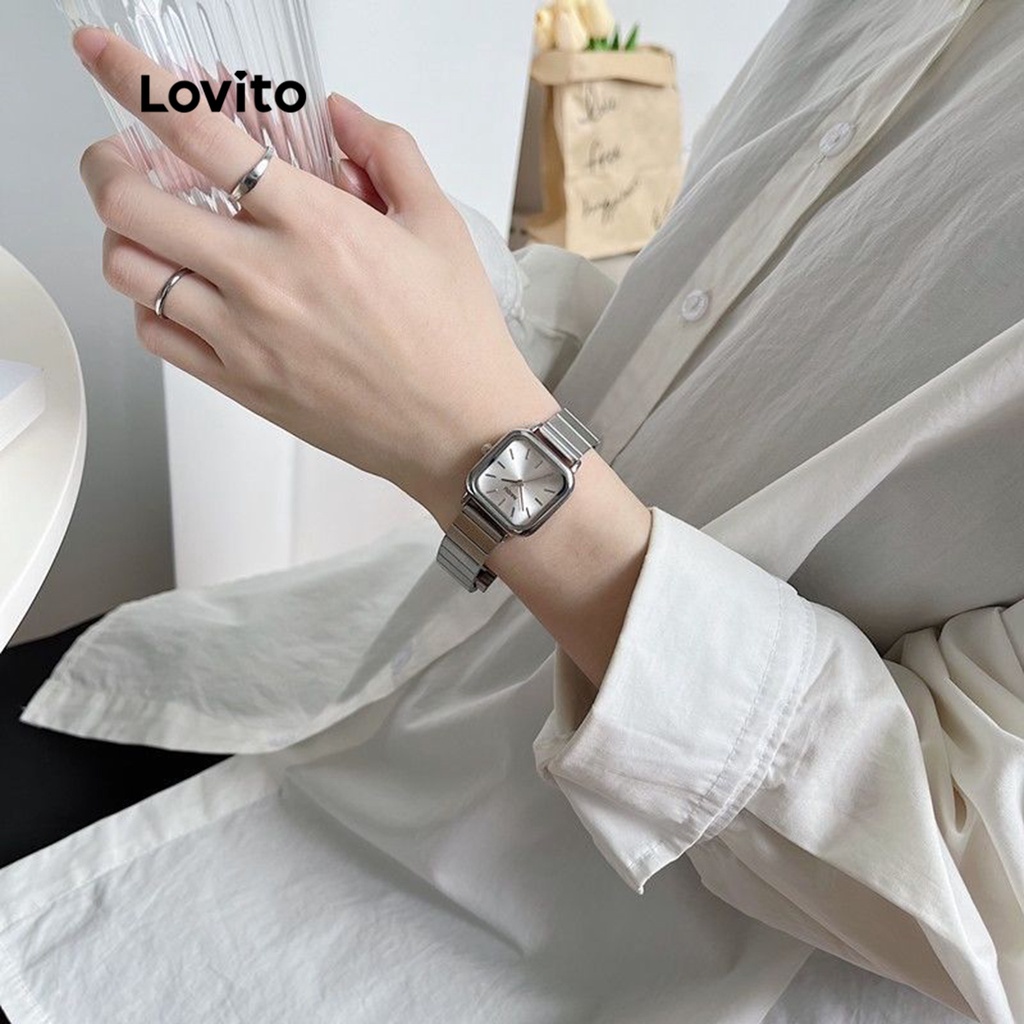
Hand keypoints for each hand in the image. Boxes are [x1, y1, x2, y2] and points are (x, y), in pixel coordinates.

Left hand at [73, 27, 557, 526]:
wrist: (459, 431)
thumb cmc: (454, 338)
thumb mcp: (439, 225)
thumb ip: (388, 152)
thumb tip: (341, 116)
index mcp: (316, 224)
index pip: (197, 133)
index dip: (132, 78)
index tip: (103, 55)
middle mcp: (265, 276)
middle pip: (128, 203)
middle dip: (106, 163)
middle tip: (121, 157)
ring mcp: (242, 335)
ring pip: (128, 270)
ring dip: (125, 235)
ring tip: (153, 229)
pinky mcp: (239, 383)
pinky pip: (154, 334)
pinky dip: (149, 302)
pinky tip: (180, 293)